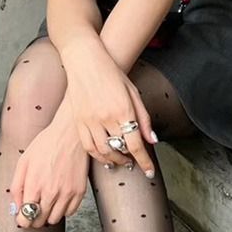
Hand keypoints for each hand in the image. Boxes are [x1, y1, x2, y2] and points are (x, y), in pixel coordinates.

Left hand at [10, 117, 90, 228]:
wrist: (70, 134)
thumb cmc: (46, 144)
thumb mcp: (24, 162)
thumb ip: (17, 187)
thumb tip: (16, 206)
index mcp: (34, 185)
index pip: (26, 217)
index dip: (22, 221)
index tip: (22, 219)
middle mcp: (51, 192)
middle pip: (40, 220)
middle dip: (33, 218)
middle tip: (33, 210)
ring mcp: (67, 193)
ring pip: (55, 219)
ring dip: (48, 215)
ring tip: (46, 204)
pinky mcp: (79, 191)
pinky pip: (70, 212)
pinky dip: (63, 210)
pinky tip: (58, 200)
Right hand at [61, 40, 157, 175]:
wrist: (85, 60)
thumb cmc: (111, 73)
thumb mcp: (133, 93)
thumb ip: (143, 118)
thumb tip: (152, 140)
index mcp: (123, 110)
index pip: (136, 144)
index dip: (144, 161)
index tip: (149, 171)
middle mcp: (106, 117)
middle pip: (120, 150)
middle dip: (130, 160)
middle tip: (135, 163)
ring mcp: (90, 120)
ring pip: (103, 152)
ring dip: (114, 160)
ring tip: (121, 161)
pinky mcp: (79, 121)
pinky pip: (88, 146)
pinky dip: (98, 156)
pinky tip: (105, 157)